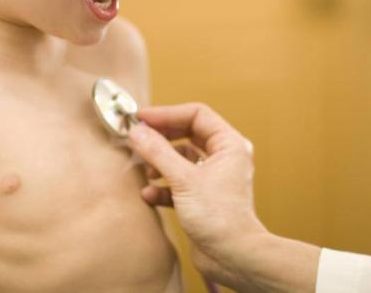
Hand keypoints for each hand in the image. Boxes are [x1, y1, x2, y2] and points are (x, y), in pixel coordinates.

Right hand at [127, 103, 266, 281]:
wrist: (232, 256)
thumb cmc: (219, 217)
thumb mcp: (183, 179)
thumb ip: (158, 152)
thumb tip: (137, 131)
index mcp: (229, 145)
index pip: (196, 115)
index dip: (167, 114)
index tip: (141, 117)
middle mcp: (224, 157)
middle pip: (187, 135)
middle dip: (161, 139)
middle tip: (138, 139)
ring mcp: (213, 178)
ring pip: (181, 160)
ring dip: (160, 164)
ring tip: (145, 170)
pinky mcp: (203, 197)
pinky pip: (179, 182)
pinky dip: (163, 186)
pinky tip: (150, 193)